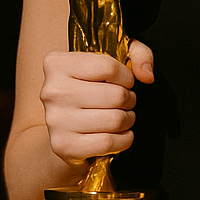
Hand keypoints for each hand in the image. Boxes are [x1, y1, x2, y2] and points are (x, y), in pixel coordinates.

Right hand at [40, 40, 153, 164]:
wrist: (61, 128)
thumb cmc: (89, 89)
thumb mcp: (112, 59)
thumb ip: (137, 53)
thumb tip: (146, 75)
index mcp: (58, 63)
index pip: (108, 66)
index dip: (127, 76)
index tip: (125, 82)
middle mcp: (52, 91)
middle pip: (116, 95)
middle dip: (129, 100)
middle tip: (125, 102)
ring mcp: (55, 120)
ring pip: (115, 120)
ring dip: (128, 119)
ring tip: (122, 116)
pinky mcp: (63, 145)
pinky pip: (108, 143)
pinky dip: (123, 140)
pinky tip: (119, 134)